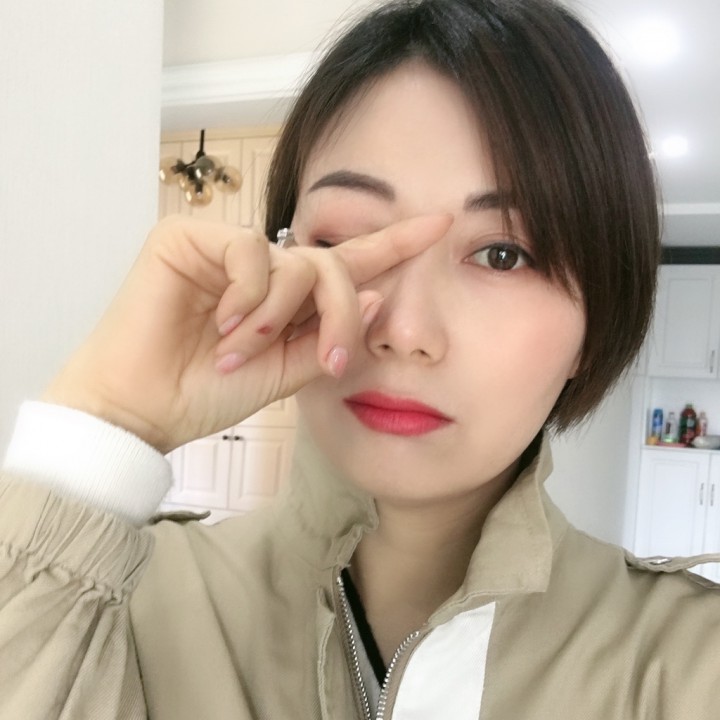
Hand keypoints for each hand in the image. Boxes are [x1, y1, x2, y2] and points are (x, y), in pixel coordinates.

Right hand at [43, 214, 451, 452]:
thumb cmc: (211, 392)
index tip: (443, 224)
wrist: (147, 408)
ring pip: (294, 259)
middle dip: (342, 313)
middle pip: (333, 263)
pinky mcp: (189, 237)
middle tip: (332, 360)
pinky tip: (222, 323)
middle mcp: (264, 268)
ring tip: (243, 350)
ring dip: (279, 315)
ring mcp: (226, 249)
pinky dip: (248, 296)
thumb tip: (374, 291)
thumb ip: (329, 335)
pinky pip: (248, 254)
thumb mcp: (288, 372)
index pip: (348, 262)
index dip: (394, 244)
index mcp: (289, 299)